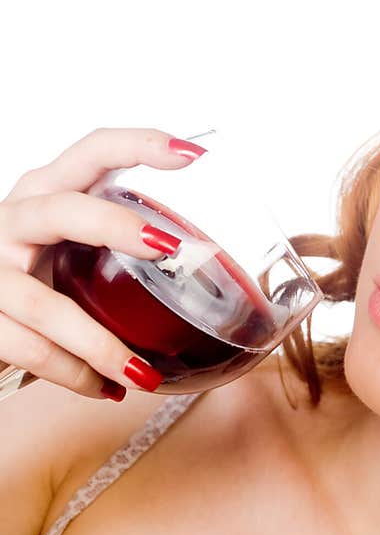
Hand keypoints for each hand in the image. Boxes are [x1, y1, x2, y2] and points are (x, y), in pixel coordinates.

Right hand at [0, 129, 206, 399]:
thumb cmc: (36, 277)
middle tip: (171, 248)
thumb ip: (119, 245)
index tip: (195, 155)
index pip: (92, 150)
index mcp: (46, 193)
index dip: (141, 145)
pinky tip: (105, 389)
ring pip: (48, 306)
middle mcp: (14, 219)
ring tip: (144, 375)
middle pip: (63, 210)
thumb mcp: (72, 246)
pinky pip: (30, 350)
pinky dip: (75, 375)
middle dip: (117, 227)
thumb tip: (204, 267)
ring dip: (102, 346)